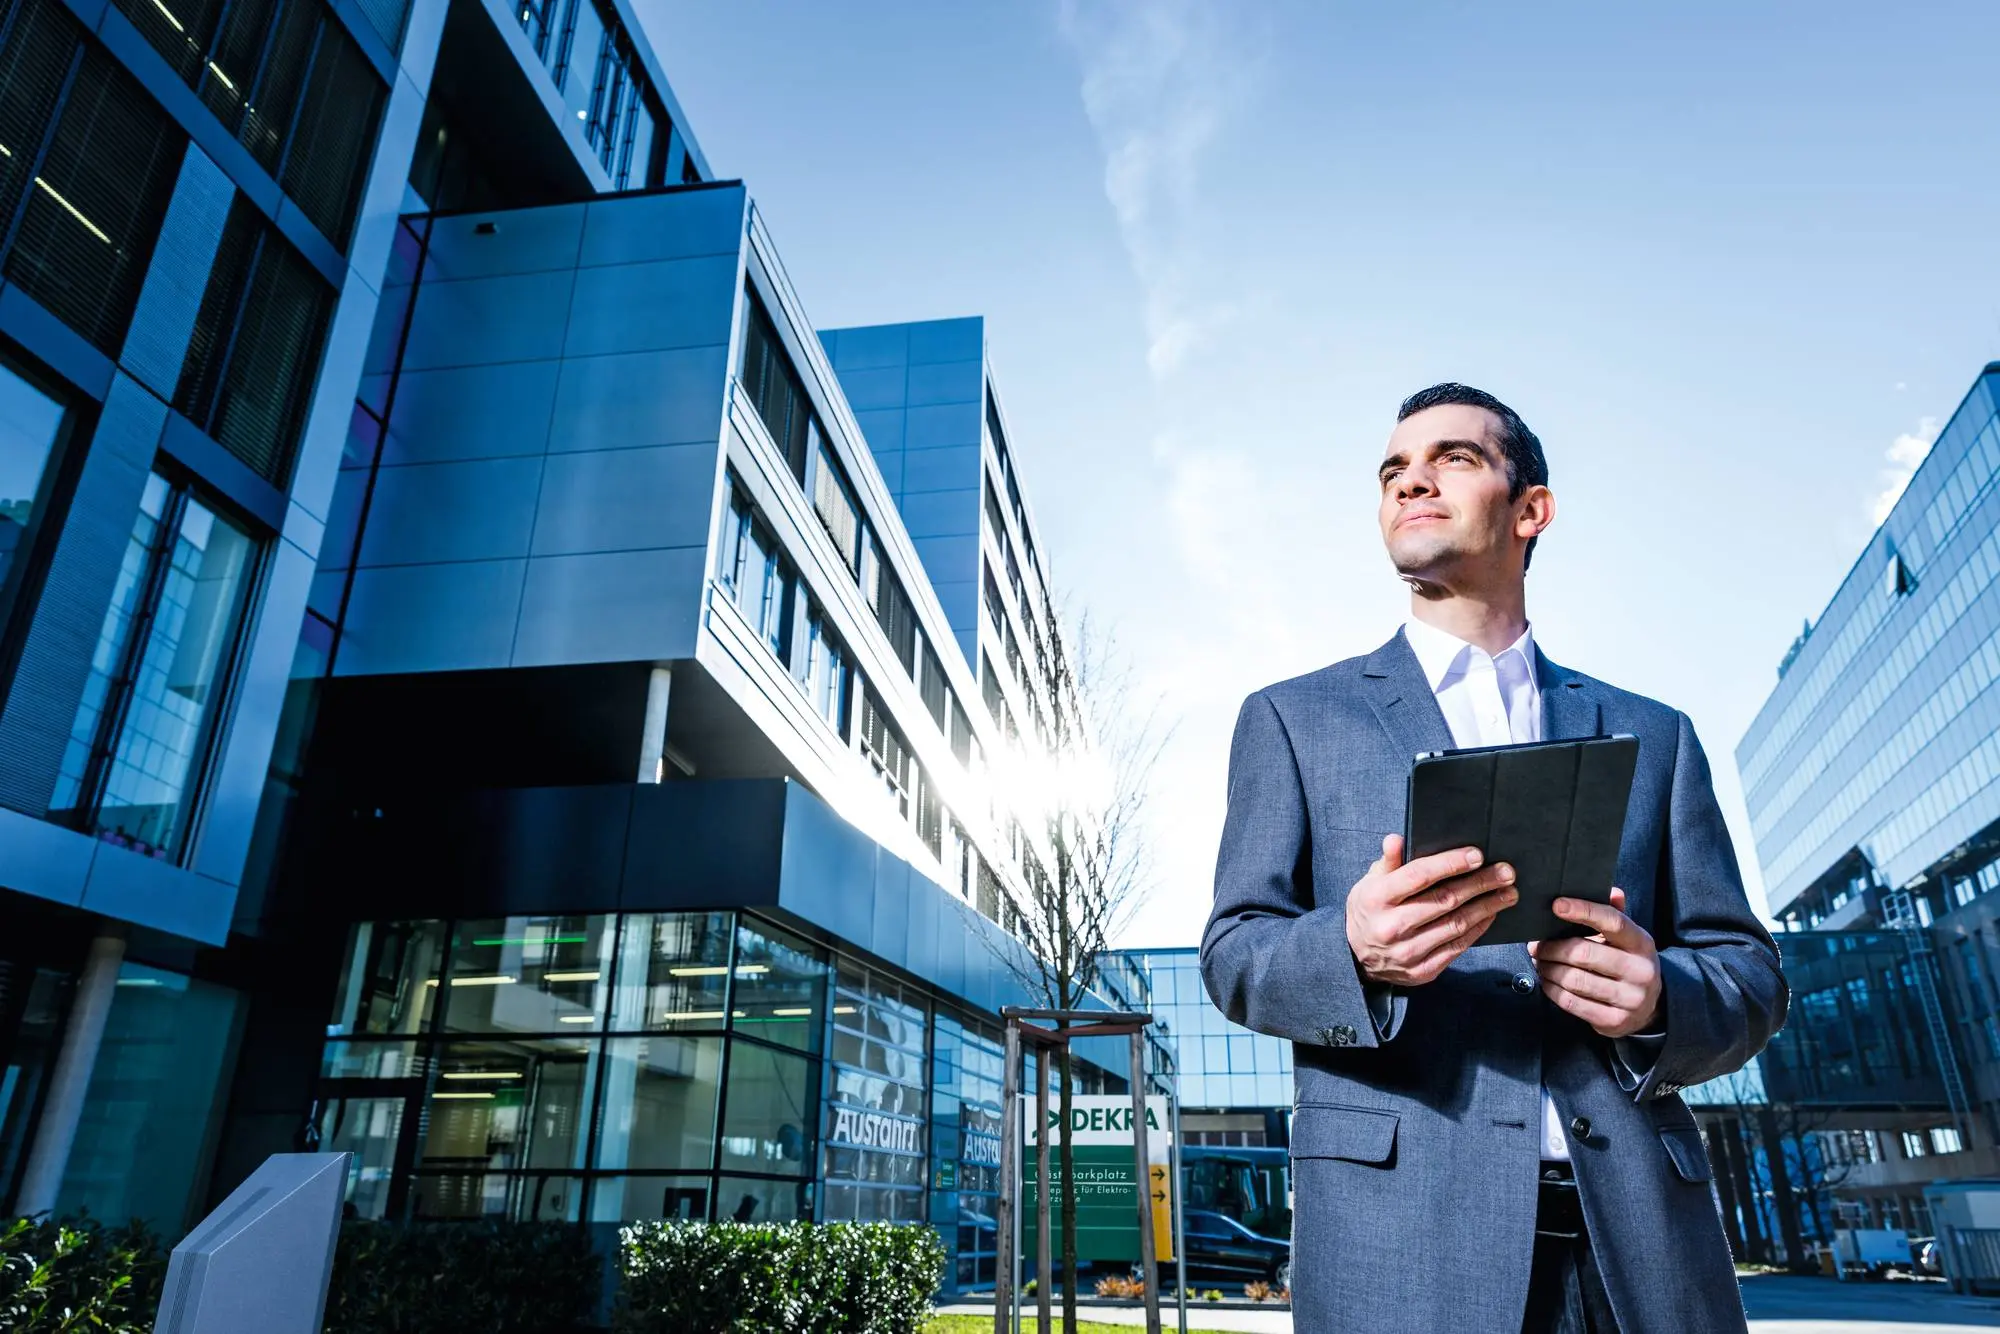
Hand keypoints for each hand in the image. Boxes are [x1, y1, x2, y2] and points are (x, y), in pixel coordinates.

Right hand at [1347, 834, 1518, 985]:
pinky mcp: (1422, 970)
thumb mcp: (1369, 882)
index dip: (1450, 864)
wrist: (1357, 959)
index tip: (1477, 855)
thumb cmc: (1370, 911)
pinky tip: (1491, 914)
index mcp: (1376, 898)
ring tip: (1508, 893)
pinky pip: (1458, 947)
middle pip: (1444, 900)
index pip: (1418, 876)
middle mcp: (1391, 926)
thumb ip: (1388, 862)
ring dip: (1487, 906)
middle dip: (1480, 883)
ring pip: (1456, 924)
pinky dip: (1478, 929)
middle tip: (1506, 872)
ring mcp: (1408, 951)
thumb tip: (1396, 839)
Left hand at [1528, 888, 1662, 1038]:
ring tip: (1539, 962)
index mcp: (1642, 943)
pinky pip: (1572, 1002)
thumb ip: (1614, 914)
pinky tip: (1547, 981)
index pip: (1612, 921)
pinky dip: (1552, 990)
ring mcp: (1630, 998)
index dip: (1583, 911)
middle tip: (1535, 945)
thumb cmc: (1626, 962)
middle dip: (1552, 948)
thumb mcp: (1627, 939)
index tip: (1556, 905)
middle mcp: (1640, 970)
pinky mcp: (1615, 1021)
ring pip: (1574, 979)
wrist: (1648, 1009)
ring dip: (1548, 969)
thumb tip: (1612, 890)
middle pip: (1584, 953)